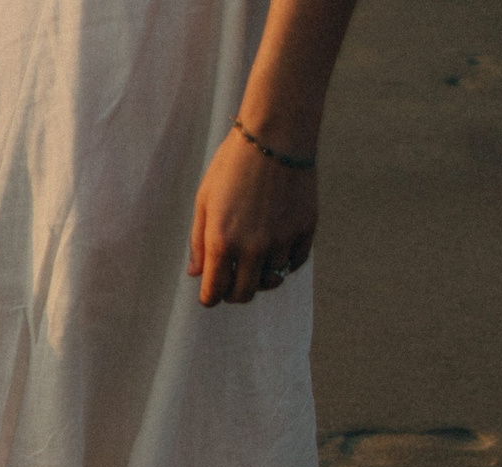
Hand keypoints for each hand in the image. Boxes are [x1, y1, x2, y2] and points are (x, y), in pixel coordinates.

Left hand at [186, 128, 316, 306]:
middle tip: (232, 280)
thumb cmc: (233, 164)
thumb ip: (199, 241)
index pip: (214, 293)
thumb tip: (196, 274)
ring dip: (261, 276)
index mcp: (222, 242)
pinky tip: (277, 248)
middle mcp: (253, 248)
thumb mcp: (205, 200)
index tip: (211, 291)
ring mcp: (282, 241)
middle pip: (243, 294)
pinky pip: (294, 263)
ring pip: (271, 281)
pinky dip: (285, 262)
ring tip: (255, 261)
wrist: (276, 136)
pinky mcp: (305, 230)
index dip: (210, 297)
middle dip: (233, 292)